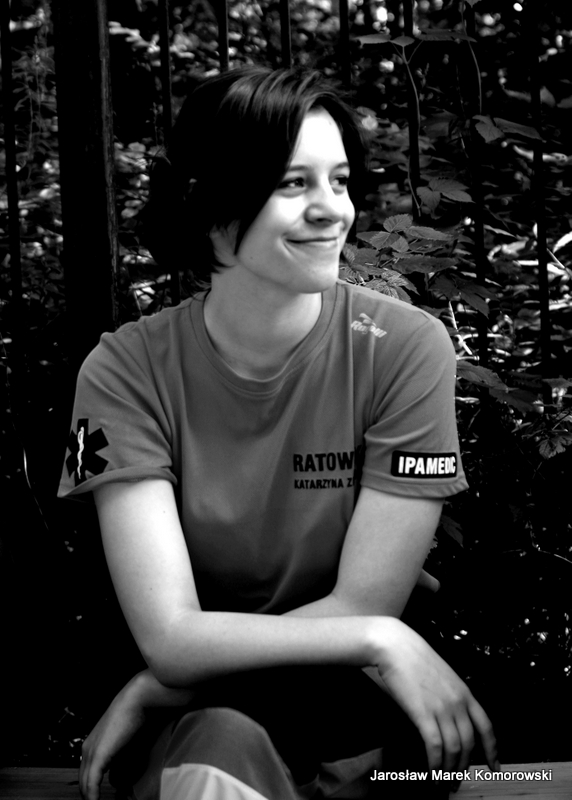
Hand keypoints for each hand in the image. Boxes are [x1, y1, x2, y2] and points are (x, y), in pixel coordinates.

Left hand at [79, 670, 193, 799]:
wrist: (140, 698)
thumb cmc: (139, 715)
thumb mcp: (129, 742)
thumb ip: (124, 759)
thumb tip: (125, 779)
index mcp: (93, 745)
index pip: (87, 775)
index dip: (93, 790)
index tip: (107, 798)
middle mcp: (88, 749)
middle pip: (83, 783)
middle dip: (91, 796)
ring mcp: (91, 752)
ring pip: (85, 786)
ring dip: (92, 799)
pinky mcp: (97, 755)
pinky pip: (91, 784)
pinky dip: (93, 797)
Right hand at [374, 618, 498, 774]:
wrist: (396, 646)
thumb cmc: (413, 657)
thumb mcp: (441, 676)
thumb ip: (449, 697)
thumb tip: (449, 721)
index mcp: (464, 692)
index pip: (486, 727)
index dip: (492, 750)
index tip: (494, 765)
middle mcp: (457, 702)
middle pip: (470, 743)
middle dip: (464, 766)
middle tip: (457, 779)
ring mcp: (442, 708)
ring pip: (454, 749)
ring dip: (449, 770)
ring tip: (443, 780)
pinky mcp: (423, 714)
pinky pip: (435, 747)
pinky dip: (435, 764)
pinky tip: (432, 771)